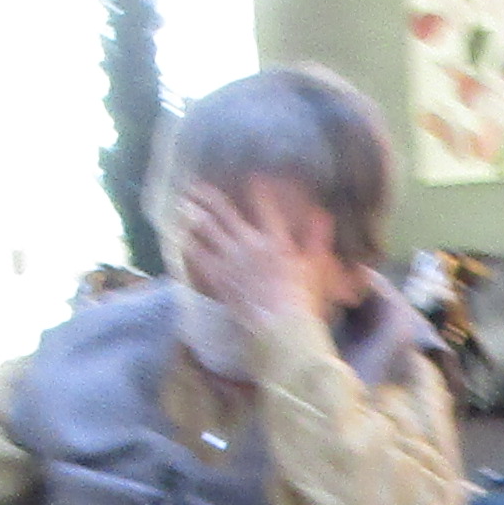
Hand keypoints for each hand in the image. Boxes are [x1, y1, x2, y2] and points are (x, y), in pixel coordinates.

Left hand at [181, 183, 369, 340]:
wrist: (280, 327)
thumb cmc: (302, 300)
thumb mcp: (315, 267)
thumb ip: (316, 238)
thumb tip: (322, 214)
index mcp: (275, 240)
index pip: (265, 208)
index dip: (258, 191)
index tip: (252, 178)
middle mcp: (249, 244)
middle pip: (225, 213)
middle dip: (209, 196)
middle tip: (196, 185)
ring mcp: (230, 259)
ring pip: (207, 229)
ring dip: (193, 214)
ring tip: (182, 204)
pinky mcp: (217, 276)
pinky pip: (198, 255)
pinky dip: (189, 243)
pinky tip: (181, 236)